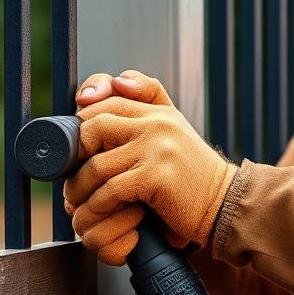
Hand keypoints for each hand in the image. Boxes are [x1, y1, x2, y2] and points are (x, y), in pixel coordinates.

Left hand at [64, 72, 236, 264]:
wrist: (224, 205)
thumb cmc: (193, 176)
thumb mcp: (174, 131)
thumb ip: (149, 103)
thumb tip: (115, 82)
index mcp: (159, 112)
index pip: (111, 94)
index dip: (85, 111)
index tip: (74, 138)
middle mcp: (158, 124)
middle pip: (96, 124)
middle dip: (75, 150)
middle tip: (69, 172)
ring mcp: (158, 149)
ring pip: (97, 163)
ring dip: (80, 187)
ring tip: (77, 200)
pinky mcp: (156, 176)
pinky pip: (110, 189)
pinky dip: (97, 205)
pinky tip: (97, 212)